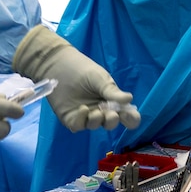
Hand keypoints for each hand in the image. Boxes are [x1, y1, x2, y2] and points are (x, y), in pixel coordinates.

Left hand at [13, 25, 141, 131]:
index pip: (126, 115)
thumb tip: (130, 100)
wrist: (59, 65)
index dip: (131, 118)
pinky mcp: (71, 118)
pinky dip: (82, 120)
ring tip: (96, 112)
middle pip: (111, 123)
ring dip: (98, 121)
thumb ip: (112, 91)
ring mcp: (86, 116)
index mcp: (112, 100)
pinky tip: (83, 109)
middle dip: (113, 121)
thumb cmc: (82, 69)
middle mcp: (100, 110)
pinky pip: (79, 125)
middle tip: (112, 114)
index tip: (129, 115)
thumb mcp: (99, 78)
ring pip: (95, 126)